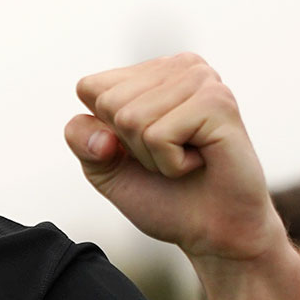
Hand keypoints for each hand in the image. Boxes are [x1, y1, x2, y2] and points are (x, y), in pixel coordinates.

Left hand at [65, 54, 281, 263]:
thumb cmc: (165, 197)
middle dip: (132, 146)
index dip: (106, 133)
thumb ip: (82, 140)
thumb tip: (102, 134)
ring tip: (187, 159)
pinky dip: (172, 163)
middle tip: (170, 156)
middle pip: (109, 103)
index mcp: (151, 72)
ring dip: (154, 157)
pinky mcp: (217, 102)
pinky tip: (200, 162)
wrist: (215, 234)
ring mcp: (201, 79)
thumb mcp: (106, 169)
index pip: (90, 88)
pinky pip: (159, 135)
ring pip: (132, 118)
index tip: (144, 149)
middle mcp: (178, 65)